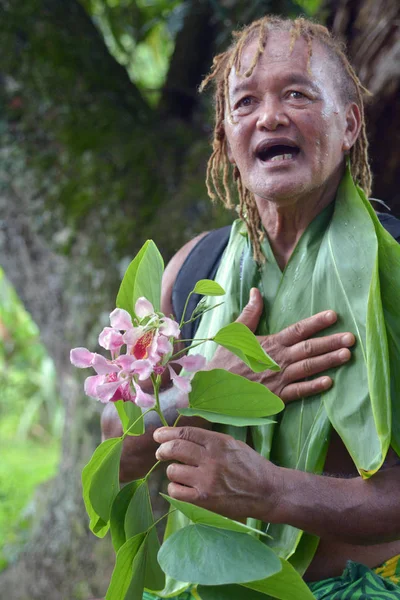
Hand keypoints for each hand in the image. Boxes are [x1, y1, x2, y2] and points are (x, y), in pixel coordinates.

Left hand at [154, 426, 278, 520]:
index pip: (185, 433)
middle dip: (163, 449)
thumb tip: (183, 437)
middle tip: (161, 452)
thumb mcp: (233, 444)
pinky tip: (182, 486)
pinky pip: (176, 490)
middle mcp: (211, 459)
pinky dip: (175, 487)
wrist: (267, 491)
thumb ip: (210, 441)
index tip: (159, 435)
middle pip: (175, 449)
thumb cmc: (251, 466)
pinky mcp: (204, 499)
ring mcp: (207, 480)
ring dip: (172, 470)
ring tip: (180, 473)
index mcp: (218, 442)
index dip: (167, 433)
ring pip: (173, 470)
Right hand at [209, 288, 354, 402]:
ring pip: (308, 368)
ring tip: (347, 355)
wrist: (211, 389)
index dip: (316, 322)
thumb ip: (250, 313)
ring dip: (329, 362)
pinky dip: (313, 387)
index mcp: (269, 343)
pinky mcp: (276, 396)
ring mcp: (278, 379)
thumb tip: (255, 291)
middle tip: (351, 337)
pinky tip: (329, 383)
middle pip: (309, 349)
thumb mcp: (234, 332)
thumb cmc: (223, 360)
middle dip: (331, 342)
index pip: (297, 330)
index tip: (333, 315)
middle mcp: (277, 360)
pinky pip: (298, 392)